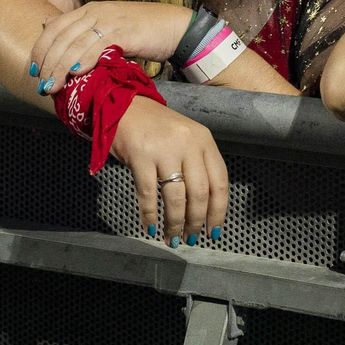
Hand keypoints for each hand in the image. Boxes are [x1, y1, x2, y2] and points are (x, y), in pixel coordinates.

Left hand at [29, 2, 192, 95]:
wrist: (173, 26)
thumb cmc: (140, 30)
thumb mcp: (106, 25)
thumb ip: (79, 28)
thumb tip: (47, 24)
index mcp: (89, 9)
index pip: (55, 27)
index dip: (41, 48)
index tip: (33, 69)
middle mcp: (96, 11)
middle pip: (62, 37)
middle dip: (48, 63)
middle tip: (41, 85)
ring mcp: (110, 20)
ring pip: (76, 44)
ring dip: (60, 67)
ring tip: (53, 87)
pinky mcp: (124, 31)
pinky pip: (98, 45)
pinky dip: (84, 60)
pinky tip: (76, 73)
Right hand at [110, 96, 228, 245]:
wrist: (124, 105)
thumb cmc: (156, 127)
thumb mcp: (186, 138)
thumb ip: (198, 165)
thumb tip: (205, 208)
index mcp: (204, 141)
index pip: (220, 182)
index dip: (218, 211)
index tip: (214, 231)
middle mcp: (188, 144)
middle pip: (200, 193)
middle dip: (196, 222)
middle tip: (190, 238)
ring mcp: (164, 150)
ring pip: (176, 197)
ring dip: (175, 224)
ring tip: (172, 238)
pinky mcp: (141, 156)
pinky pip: (148, 194)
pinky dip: (150, 215)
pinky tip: (150, 227)